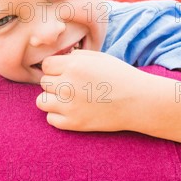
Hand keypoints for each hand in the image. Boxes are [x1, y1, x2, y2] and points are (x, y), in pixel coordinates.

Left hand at [36, 50, 150, 131]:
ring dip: (52, 100)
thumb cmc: (121, 77)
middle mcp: (68, 85)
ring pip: (41, 101)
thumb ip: (76, 56)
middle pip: (44, 83)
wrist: (139, 102)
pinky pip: (50, 119)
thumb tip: (60, 59)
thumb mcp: (100, 58)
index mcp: (74, 66)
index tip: (66, 72)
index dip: (55, 68)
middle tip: (72, 87)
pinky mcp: (74, 123)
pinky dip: (58, 116)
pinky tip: (72, 111)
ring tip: (68, 100)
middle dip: (55, 83)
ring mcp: (69, 106)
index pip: (46, 65)